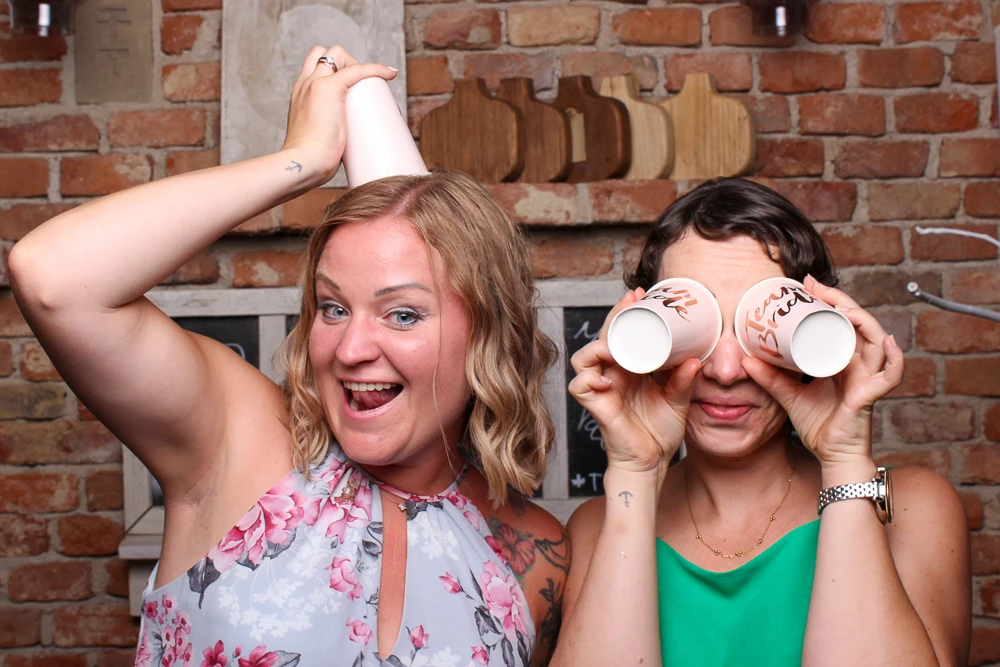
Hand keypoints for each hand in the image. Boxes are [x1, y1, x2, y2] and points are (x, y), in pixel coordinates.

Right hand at [280, 46, 397, 185]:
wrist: (303, 163)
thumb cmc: (309, 163)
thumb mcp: (313, 145)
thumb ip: (324, 146)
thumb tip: (338, 160)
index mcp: (299, 95)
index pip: (315, 67)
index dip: (334, 71)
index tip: (352, 91)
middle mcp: (305, 84)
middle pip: (325, 53)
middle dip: (345, 62)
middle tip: (362, 87)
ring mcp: (316, 83)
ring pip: (337, 53)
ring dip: (356, 63)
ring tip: (371, 84)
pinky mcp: (330, 88)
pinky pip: (358, 69)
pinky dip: (376, 68)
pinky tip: (390, 73)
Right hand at [568, 289, 700, 476]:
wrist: (652, 462)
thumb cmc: (660, 431)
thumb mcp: (678, 399)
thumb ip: (683, 380)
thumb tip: (695, 360)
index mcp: (630, 367)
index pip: (622, 333)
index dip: (626, 312)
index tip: (640, 294)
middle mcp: (612, 374)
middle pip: (603, 337)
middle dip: (614, 316)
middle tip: (630, 301)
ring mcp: (601, 388)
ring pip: (583, 357)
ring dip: (598, 346)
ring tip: (616, 345)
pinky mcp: (594, 405)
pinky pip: (580, 385)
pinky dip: (589, 378)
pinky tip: (606, 379)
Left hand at [741, 275, 903, 469]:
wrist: (831, 457)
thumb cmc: (819, 425)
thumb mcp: (789, 396)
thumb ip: (770, 379)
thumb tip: (745, 360)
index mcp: (842, 359)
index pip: (840, 322)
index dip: (828, 301)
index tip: (806, 284)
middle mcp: (859, 364)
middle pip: (857, 324)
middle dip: (840, 301)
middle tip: (816, 287)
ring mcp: (867, 378)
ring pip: (875, 341)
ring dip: (861, 321)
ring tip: (842, 307)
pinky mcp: (870, 396)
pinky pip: (890, 376)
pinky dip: (894, 359)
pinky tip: (887, 342)